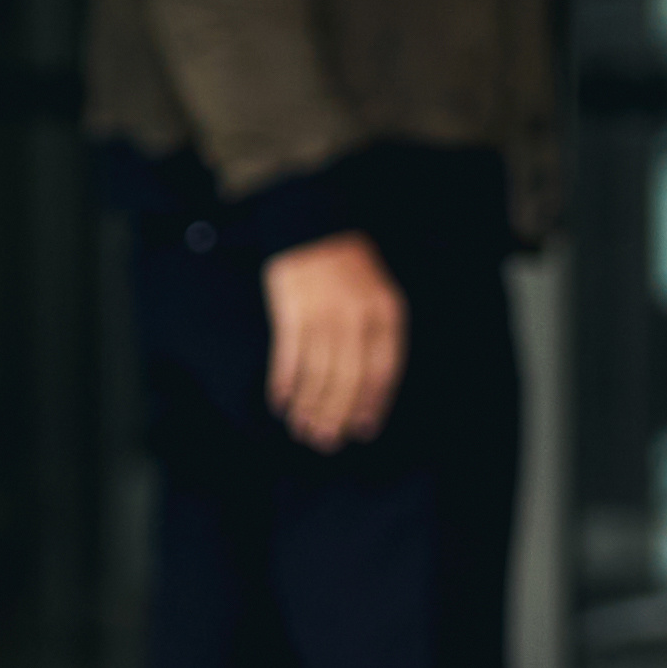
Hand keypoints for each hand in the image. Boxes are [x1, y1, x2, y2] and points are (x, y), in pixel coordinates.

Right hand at [262, 232, 405, 450]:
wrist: (316, 227)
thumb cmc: (350, 272)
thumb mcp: (380, 298)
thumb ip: (379, 339)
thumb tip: (368, 394)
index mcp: (385, 314)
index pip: (382, 370)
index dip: (372, 404)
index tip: (362, 430)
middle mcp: (356, 316)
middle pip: (348, 378)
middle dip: (336, 414)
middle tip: (326, 441)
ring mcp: (323, 313)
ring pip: (317, 372)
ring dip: (309, 406)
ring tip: (302, 429)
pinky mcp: (292, 309)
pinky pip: (289, 355)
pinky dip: (284, 382)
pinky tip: (281, 401)